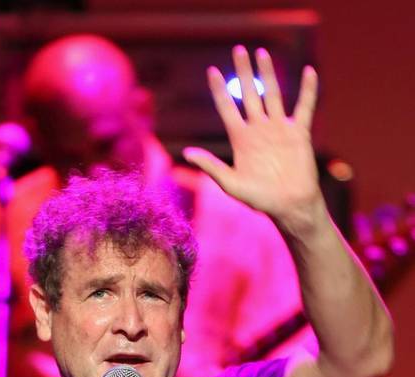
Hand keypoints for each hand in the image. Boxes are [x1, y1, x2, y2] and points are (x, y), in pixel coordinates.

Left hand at [184, 46, 321, 230]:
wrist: (289, 206)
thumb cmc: (260, 199)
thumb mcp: (231, 184)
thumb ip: (211, 166)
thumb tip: (186, 153)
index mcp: (241, 140)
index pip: (228, 108)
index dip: (219, 90)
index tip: (210, 71)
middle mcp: (259, 130)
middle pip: (250, 94)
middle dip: (243, 72)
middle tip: (239, 50)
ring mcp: (279, 129)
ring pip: (273, 94)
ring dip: (268, 73)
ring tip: (262, 52)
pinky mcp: (299, 133)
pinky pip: (304, 107)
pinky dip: (308, 91)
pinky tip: (309, 72)